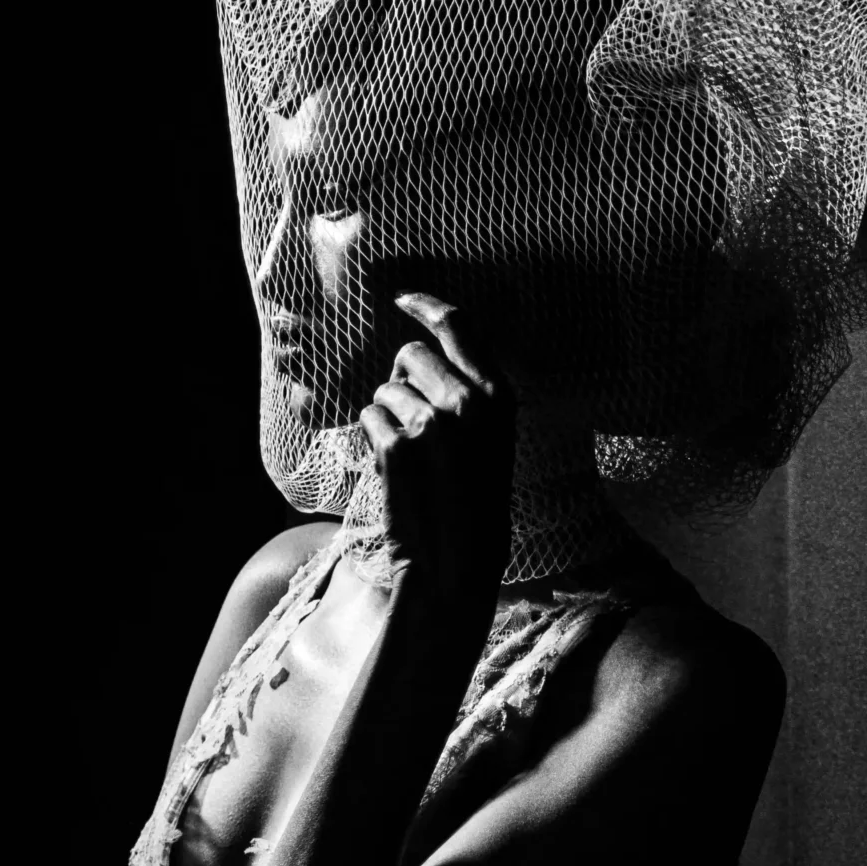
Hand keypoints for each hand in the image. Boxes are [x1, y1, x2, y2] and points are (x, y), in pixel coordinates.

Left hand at [360, 293, 515, 592]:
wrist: (456, 564)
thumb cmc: (473, 507)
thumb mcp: (491, 441)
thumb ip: (469, 398)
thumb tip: (418, 360)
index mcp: (499, 396)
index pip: (458, 325)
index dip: (425, 306)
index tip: (404, 300)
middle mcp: (468, 402)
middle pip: (410, 355)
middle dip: (401, 380)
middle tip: (410, 421)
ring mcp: (432, 423)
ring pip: (384, 390)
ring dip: (386, 418)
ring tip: (408, 459)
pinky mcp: (397, 446)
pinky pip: (367, 419)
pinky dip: (371, 442)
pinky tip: (392, 472)